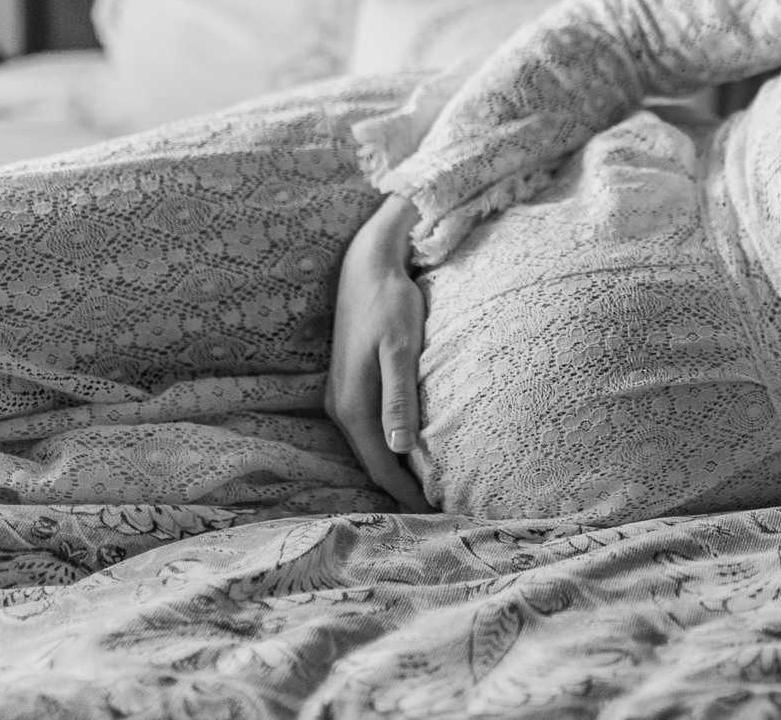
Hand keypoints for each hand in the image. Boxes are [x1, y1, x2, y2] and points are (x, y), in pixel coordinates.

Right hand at [327, 194, 433, 511]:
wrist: (366, 267)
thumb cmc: (390, 304)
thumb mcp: (400, 348)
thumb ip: (399, 397)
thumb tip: (399, 449)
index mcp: (353, 407)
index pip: (380, 467)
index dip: (406, 495)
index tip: (437, 513)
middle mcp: (341, 408)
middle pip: (372, 463)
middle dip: (401, 489)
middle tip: (439, 507)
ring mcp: (343, 397)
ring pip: (369, 447)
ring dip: (395, 469)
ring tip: (427, 487)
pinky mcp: (351, 385)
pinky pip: (368, 429)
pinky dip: (388, 446)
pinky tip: (409, 450)